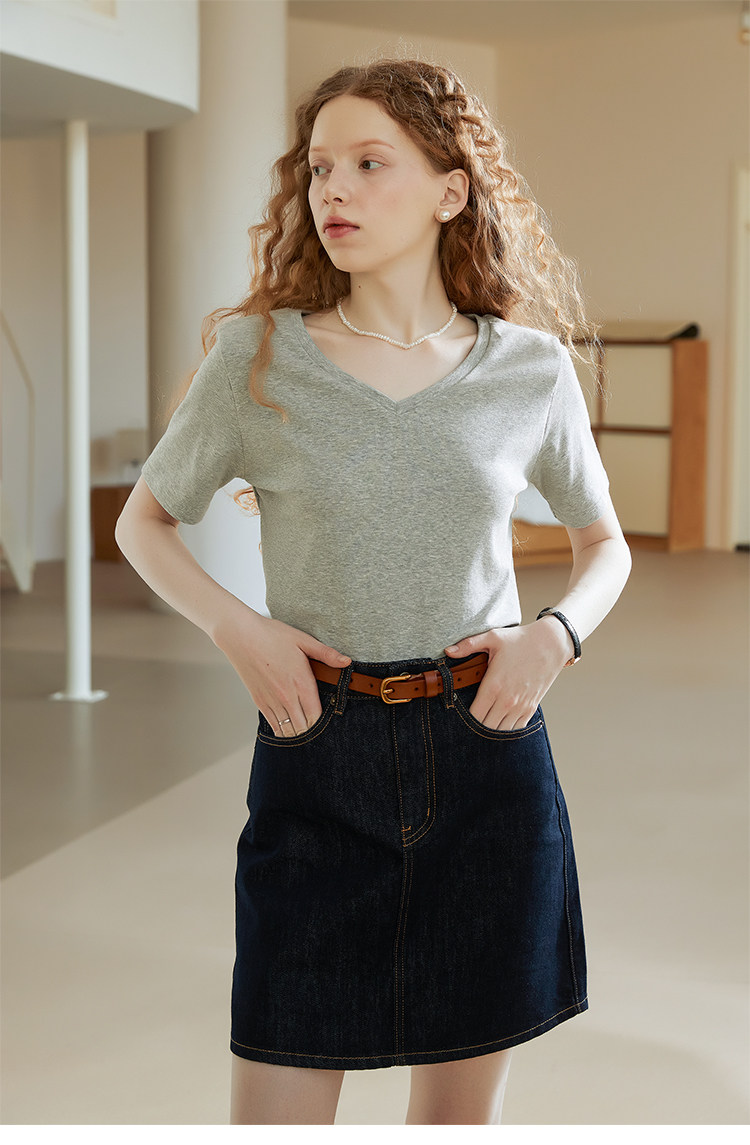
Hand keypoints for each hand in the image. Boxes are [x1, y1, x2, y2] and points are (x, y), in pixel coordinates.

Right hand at [215, 611, 350, 736]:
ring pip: (288, 731)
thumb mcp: (303, 640)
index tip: (329, 721)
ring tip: (305, 728)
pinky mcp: (259, 701)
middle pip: (304, 727)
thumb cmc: (271, 635)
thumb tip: (347, 662)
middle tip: (319, 727)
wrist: (240, 635)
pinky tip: (289, 726)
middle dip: (313, 730)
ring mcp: (271, 701)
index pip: (317, 716)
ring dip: (298, 732)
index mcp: (301, 682)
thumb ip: (326, 654)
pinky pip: (274, 725)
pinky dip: (283, 730)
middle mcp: (286, 696)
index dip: (324, 723)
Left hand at [445, 618, 571, 730]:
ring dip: (491, 730)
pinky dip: (507, 729)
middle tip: (468, 721)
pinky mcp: (531, 707)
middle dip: (475, 727)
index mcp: (494, 685)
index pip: (474, 715)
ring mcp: (521, 706)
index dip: (464, 719)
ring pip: (501, 732)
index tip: (458, 714)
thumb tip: (447, 651)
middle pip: (485, 727)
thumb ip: (468, 645)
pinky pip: (516, 729)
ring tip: (483, 722)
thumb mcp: (492, 637)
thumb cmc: (520, 639)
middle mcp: (507, 700)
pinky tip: (499, 721)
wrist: (552, 643)